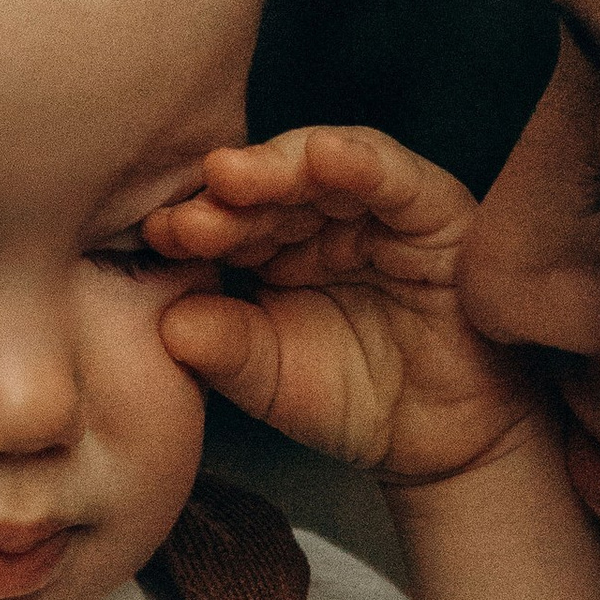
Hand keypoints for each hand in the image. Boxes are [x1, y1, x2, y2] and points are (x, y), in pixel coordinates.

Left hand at [148, 121, 541, 488]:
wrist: (443, 444)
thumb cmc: (355, 402)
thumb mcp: (272, 382)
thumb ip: (223, 351)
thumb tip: (167, 323)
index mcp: (276, 248)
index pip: (229, 219)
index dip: (195, 224)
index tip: (157, 238)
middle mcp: (325, 219)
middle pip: (269, 185)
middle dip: (226, 198)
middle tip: (187, 217)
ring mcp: (378, 210)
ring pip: (324, 167)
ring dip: (277, 168)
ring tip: (230, 176)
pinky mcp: (436, 211)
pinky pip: (396, 177)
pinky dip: (362, 163)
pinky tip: (325, 156)